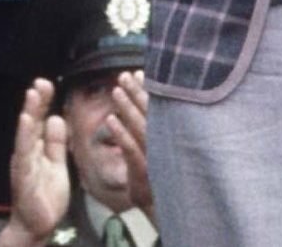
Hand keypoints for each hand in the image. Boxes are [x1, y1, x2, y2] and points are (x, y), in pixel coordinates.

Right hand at [0, 78, 69, 244]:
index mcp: (36, 148)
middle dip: (36, 101)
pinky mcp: (23, 175)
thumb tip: (56, 118)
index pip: (40, 121)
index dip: (43, 102)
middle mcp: (27, 152)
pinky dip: (24, 136)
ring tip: (32, 94)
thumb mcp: (56, 164)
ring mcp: (24, 163)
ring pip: (26, 133)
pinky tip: (26, 122)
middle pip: (31, 122)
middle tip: (41, 82)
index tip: (48, 84)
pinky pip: (24, 153)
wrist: (37, 225)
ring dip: (29, 113)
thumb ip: (56, 143)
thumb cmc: (45, 196)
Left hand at [107, 71, 154, 218]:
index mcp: (170, 137)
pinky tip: (110, 120)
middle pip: (151, 112)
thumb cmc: (164, 180)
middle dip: (137, 91)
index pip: (160, 108)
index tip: (139, 73)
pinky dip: (120, 133)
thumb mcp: (165, 154)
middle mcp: (165, 143)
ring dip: (128, 106)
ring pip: (140, 126)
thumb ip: (160, 131)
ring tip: (116, 90)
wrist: (164, 209)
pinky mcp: (144, 170)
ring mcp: (155, 156)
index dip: (149, 90)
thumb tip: (150, 109)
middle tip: (124, 74)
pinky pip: (130, 148)